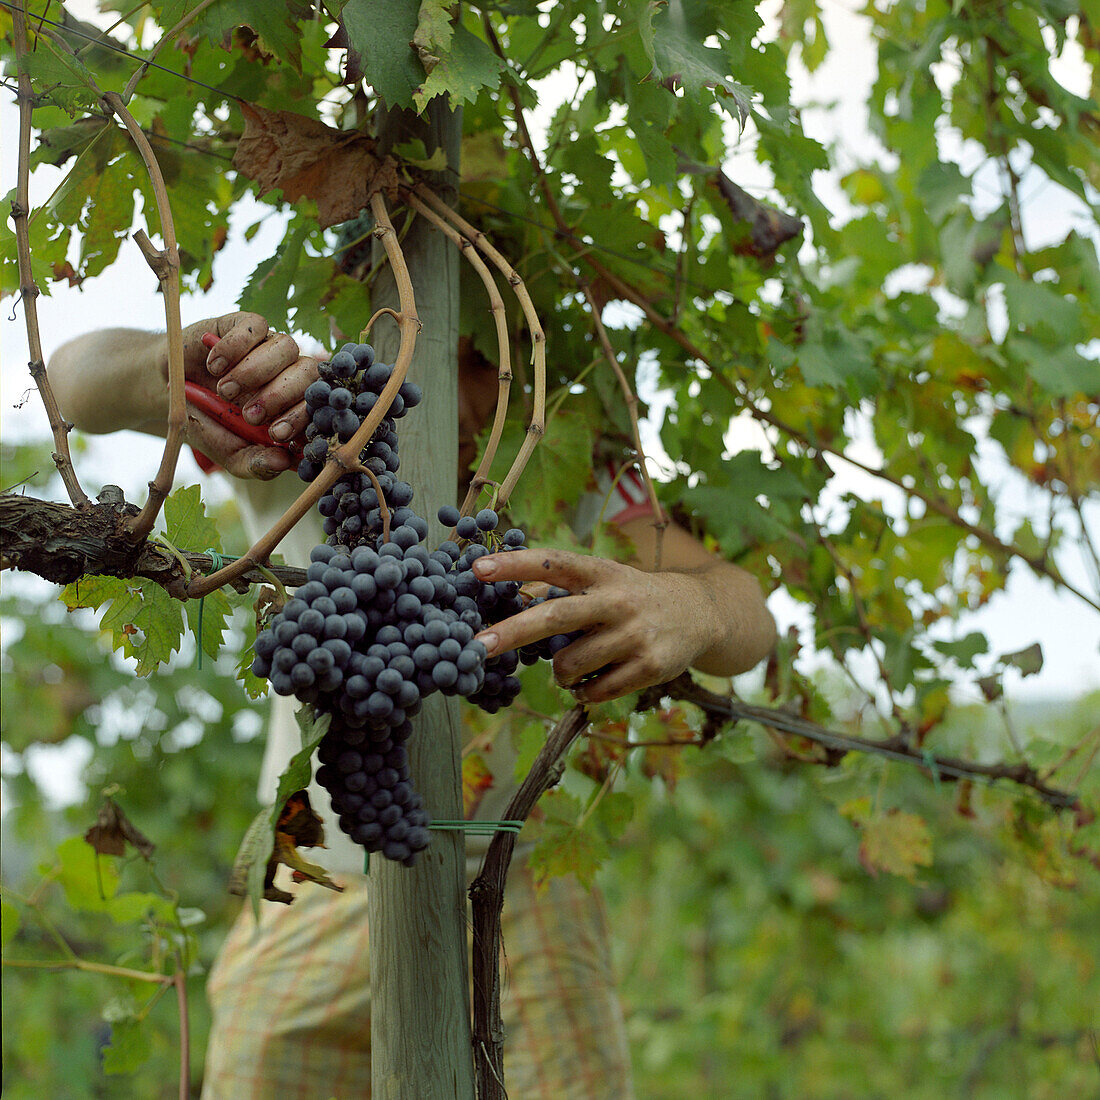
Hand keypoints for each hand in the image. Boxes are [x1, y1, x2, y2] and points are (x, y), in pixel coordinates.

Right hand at [178, 313, 320, 479]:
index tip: (278, 435)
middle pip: (309, 373)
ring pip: (287, 346)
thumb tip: (283, 463)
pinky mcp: (248, 325)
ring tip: (225, 392)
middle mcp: (290, 374)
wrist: (171, 390)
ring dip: (254, 373)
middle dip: (280, 397)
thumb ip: (255, 462)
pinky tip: (214, 366)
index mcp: (295, 406)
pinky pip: (256, 326)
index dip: (303, 419)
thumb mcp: (230, 452)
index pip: (319, 406)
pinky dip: (234, 347)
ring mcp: (271, 347)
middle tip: (250, 415)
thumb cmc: (211, 422)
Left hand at [470, 547, 722, 703]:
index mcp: (600, 572)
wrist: (699, 613)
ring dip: (559, 672)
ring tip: (572, 666)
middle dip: (512, 632)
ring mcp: (634, 635)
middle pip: (555, 617)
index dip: (515, 564)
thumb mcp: (604, 579)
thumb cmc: (632, 597)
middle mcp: (617, 600)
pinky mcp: (649, 667)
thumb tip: (507, 599)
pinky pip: (595, 691)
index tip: (478, 568)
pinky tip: (594, 681)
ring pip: (570, 664)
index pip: (553, 562)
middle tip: (477, 645)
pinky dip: (583, 691)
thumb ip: (563, 589)